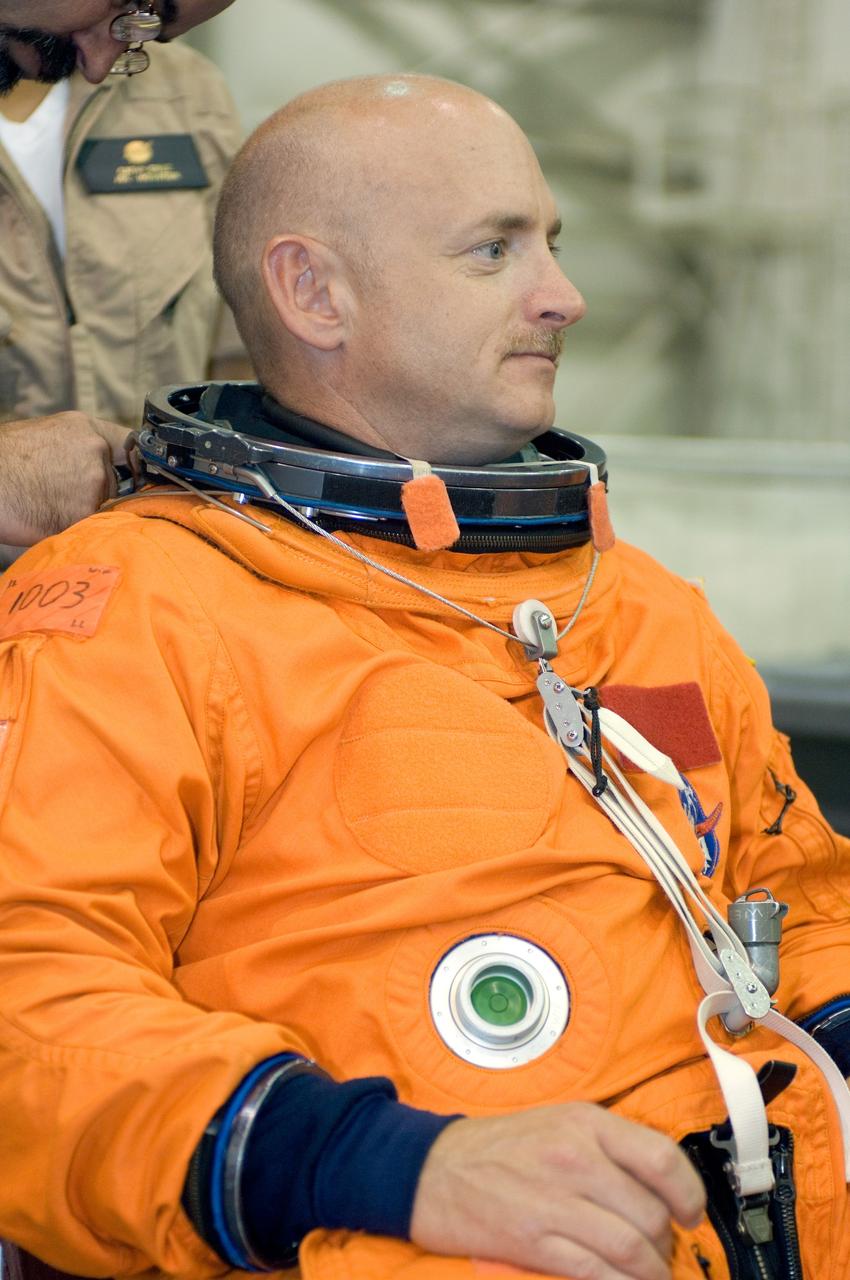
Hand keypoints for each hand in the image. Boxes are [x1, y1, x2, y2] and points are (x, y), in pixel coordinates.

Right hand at [0, 413, 132, 544]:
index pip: (131, 445)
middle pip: (115, 482)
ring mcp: (93, 482)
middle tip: (60, 495)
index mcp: (85, 428)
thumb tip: (99, 466)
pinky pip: (91, 525)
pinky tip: (47, 518)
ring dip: (85, 512)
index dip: (133, 465)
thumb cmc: (3, 462)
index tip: (134, 478)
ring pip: (103, 506)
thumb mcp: (45, 437)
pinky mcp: (84, 512)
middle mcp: (95, 451)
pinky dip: (75, 528)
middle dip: (97, 493)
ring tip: (47, 504)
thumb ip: (78, 449)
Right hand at [410, 1103, 704, 1279]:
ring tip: (648, 1273)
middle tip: (662, 1250)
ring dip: (650, 1270)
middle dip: (666, 1242)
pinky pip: (596, 1271)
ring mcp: (554, 1200)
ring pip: (630, 1246)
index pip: (662, 1158)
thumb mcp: (558, 1122)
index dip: (688, 1194)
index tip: (690, 1213)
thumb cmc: (499, 1146)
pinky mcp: (534, 1240)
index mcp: (585, 1123)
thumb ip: (608, 1146)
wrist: (433, 1169)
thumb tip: (659, 1185)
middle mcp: (575, 1157)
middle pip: (649, 1211)